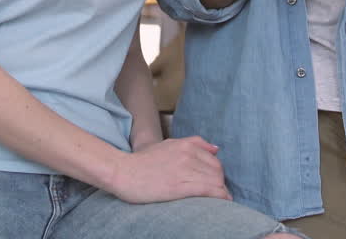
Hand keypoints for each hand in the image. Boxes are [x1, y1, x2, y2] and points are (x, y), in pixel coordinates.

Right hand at [106, 136, 231, 203]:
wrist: (123, 172)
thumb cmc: (143, 162)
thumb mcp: (168, 145)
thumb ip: (194, 144)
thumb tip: (216, 148)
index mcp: (185, 145)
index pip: (214, 159)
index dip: (218, 173)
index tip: (216, 183)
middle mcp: (187, 155)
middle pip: (217, 170)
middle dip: (221, 183)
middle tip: (218, 193)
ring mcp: (184, 170)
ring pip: (215, 181)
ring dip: (221, 192)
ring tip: (221, 200)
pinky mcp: (180, 186)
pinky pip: (208, 190)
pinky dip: (219, 196)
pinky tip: (222, 201)